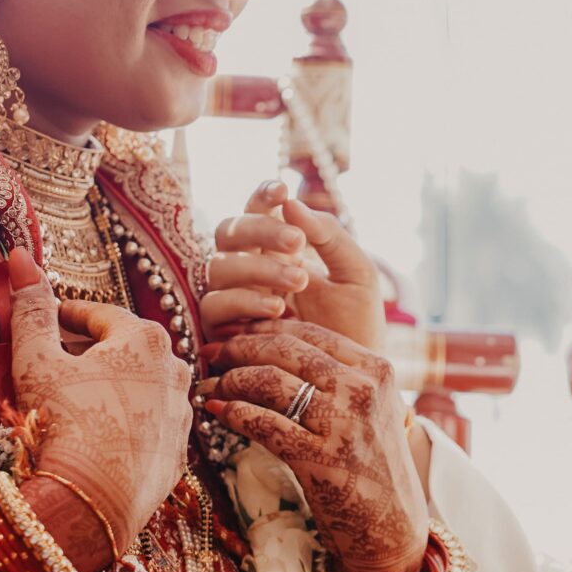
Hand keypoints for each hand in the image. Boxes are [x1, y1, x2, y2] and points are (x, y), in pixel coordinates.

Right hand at [5, 249, 192, 556]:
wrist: (94, 500)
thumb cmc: (64, 422)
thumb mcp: (37, 359)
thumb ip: (30, 307)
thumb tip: (19, 255)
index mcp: (145, 337)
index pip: (99, 314)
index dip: (65, 317)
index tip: (45, 322)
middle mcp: (175, 369)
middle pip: (123, 349)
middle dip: (87, 351)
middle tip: (52, 362)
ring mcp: (181, 413)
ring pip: (139, 386)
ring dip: (108, 386)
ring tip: (72, 400)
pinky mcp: (179, 452)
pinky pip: (147, 424)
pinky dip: (124, 421)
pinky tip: (96, 434)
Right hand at [201, 181, 385, 350]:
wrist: (353, 382)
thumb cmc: (356, 326)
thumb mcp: (356, 275)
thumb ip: (331, 236)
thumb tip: (293, 201)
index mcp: (276, 249)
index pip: (255, 210)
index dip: (261, 196)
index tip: (282, 189)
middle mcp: (247, 270)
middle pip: (227, 232)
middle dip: (260, 229)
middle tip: (297, 241)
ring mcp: (231, 300)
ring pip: (218, 268)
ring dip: (257, 268)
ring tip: (298, 281)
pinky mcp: (222, 333)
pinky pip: (215, 306)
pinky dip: (244, 301)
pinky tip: (279, 308)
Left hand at [201, 317, 428, 571]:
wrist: (393, 527)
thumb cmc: (375, 467)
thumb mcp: (374, 410)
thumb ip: (341, 377)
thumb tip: (280, 348)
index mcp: (376, 370)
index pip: (309, 332)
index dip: (264, 328)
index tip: (235, 332)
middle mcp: (362, 390)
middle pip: (286, 350)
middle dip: (239, 346)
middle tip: (211, 352)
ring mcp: (343, 424)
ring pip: (271, 382)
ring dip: (231, 379)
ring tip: (210, 385)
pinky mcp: (321, 459)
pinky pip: (265, 424)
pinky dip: (234, 413)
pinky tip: (217, 411)